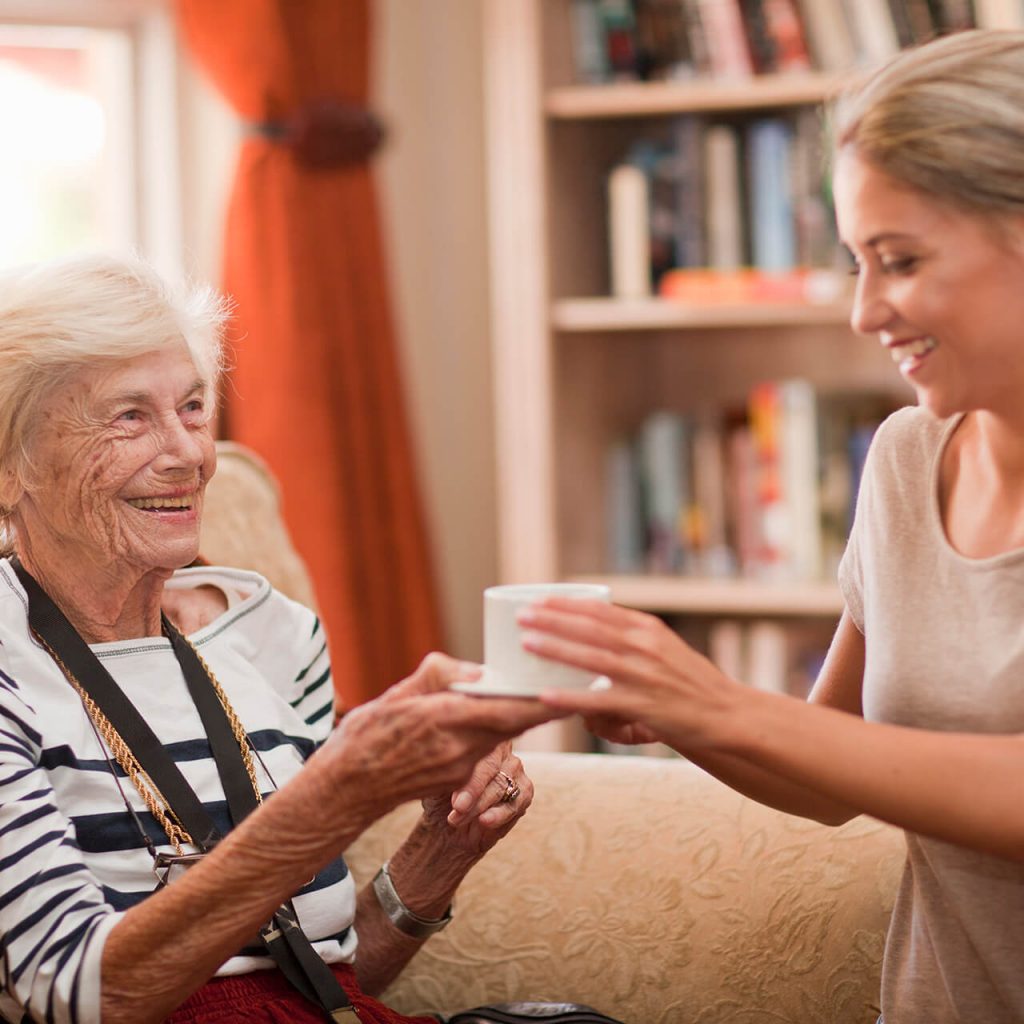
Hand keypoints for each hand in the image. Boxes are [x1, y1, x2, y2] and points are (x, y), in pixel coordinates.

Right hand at [322, 653, 558, 817]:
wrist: (346, 790)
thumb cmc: (365, 737)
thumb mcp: (397, 696)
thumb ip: (438, 677)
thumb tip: (477, 670)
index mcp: (445, 720)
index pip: (506, 710)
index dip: (540, 701)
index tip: (566, 686)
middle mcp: (458, 748)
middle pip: (513, 725)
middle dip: (540, 706)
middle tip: (565, 686)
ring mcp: (459, 768)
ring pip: (500, 738)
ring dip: (517, 719)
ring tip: (534, 696)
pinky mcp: (455, 780)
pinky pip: (484, 753)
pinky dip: (494, 734)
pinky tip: (495, 719)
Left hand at [420, 742, 532, 857]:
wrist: (445, 825)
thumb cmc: (437, 795)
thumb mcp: (436, 781)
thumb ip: (446, 771)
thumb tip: (447, 765)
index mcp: (480, 737)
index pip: (480, 753)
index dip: (470, 780)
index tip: (456, 802)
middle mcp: (503, 749)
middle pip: (492, 770)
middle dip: (473, 795)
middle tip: (456, 812)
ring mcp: (517, 770)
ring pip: (502, 787)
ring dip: (480, 807)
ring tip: (458, 820)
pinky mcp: (525, 792)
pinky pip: (516, 804)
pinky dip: (499, 815)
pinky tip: (484, 822)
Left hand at [515, 598, 740, 748]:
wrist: (727, 714)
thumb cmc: (692, 683)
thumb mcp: (666, 648)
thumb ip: (634, 639)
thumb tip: (597, 633)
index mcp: (649, 630)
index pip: (600, 610)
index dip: (567, 603)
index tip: (540, 598)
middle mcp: (645, 647)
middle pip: (590, 627)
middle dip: (553, 619)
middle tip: (522, 614)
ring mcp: (644, 676)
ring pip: (591, 657)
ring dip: (556, 648)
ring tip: (527, 642)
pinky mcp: (644, 706)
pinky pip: (599, 700)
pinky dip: (571, 697)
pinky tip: (546, 694)